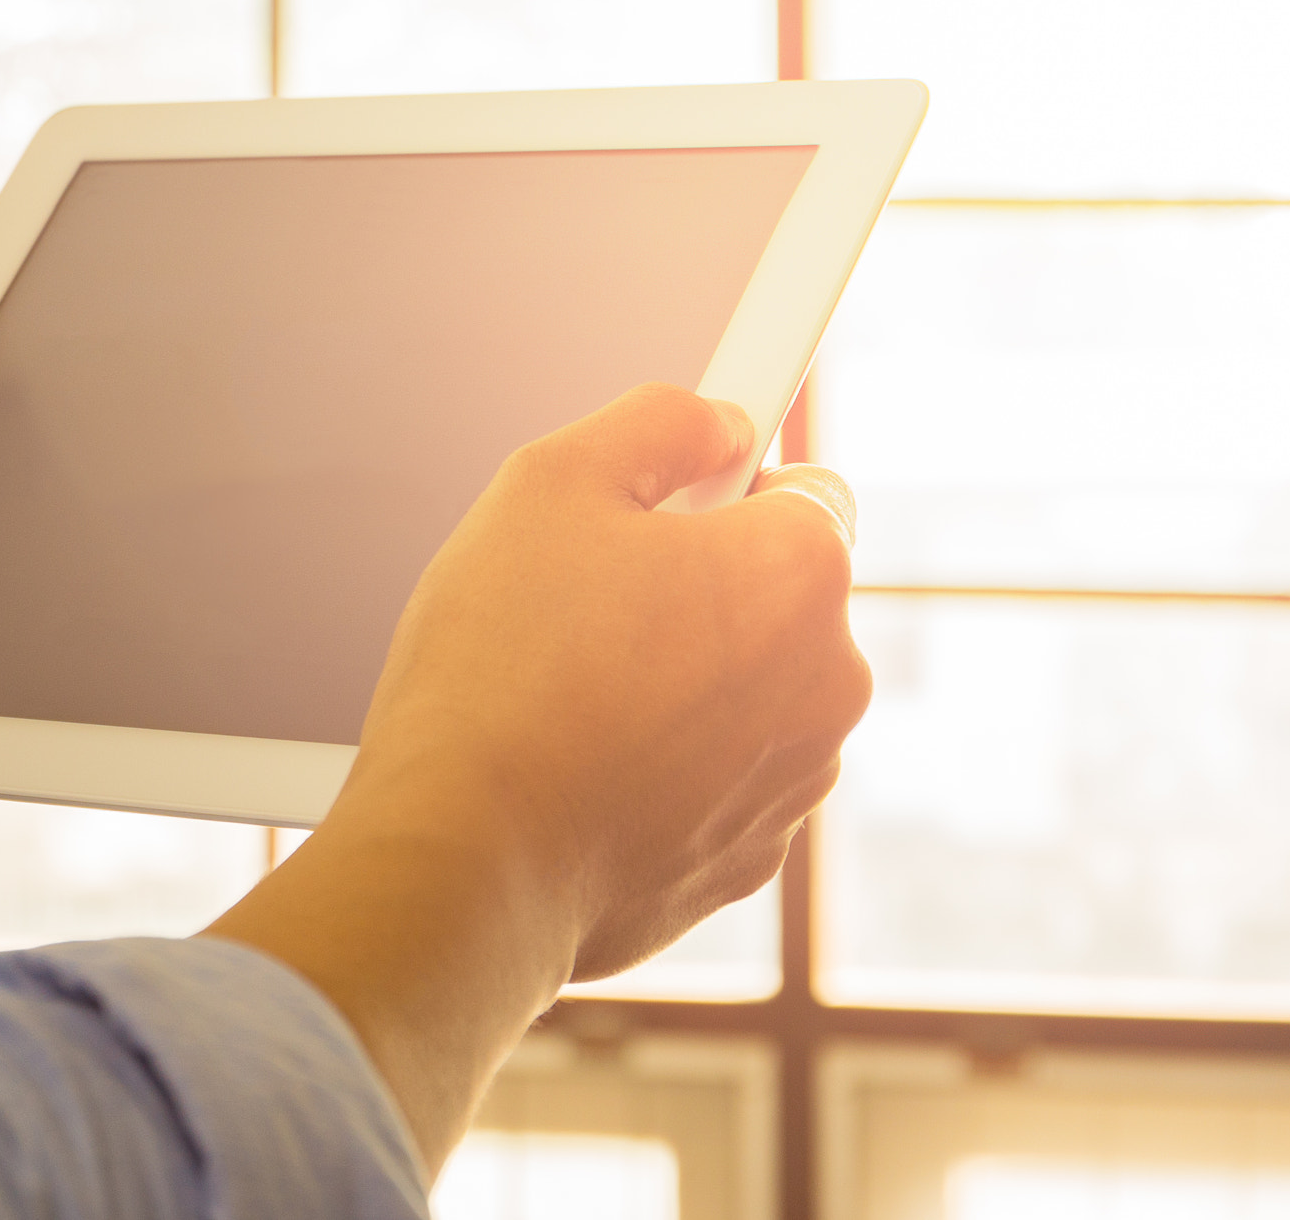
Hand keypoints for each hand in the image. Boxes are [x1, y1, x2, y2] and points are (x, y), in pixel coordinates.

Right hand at [208, 383, 869, 1172]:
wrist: (461, 866)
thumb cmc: (499, 676)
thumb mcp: (550, 482)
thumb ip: (655, 423)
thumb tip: (712, 424)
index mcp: (800, 573)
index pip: (810, 486)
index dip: (735, 480)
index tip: (689, 487)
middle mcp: (827, 682)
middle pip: (779, 597)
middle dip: (703, 587)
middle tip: (591, 596)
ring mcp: (793, 783)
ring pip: (750, 694)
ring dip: (689, 680)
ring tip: (571, 690)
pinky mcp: (746, 861)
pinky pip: (718, 780)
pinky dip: (669, 767)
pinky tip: (581, 764)